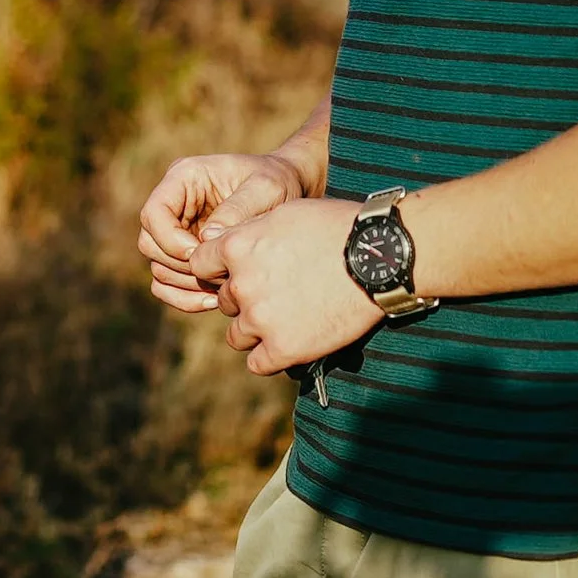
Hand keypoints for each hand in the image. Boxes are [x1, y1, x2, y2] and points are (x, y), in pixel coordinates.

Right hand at [139, 151, 304, 314]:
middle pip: (150, 243)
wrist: (288, 190)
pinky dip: (184, 296)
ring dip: (183, 285)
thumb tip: (205, 239)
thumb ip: (237, 210)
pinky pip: (168, 282)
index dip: (170, 240)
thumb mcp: (265, 189)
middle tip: (216, 275)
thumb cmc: (277, 182)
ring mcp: (177, 228)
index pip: (153, 213)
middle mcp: (174, 203)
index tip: (203, 253)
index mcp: (183, 177)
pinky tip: (213, 300)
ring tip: (220, 293)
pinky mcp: (185, 252)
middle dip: (179, 266)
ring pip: (158, 266)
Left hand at [201, 196, 381, 374]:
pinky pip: (258, 363)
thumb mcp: (284, 213)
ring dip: (256, 330)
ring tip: (287, 320)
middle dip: (245, 299)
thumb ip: (249, 231)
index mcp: (236, 247)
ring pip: (237, 336)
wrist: (377, 258)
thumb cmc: (336, 227)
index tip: (241, 272)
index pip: (201, 266)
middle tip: (278, 294)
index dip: (220, 270)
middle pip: (225, 302)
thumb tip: (227, 241)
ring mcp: (260, 319)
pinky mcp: (284, 348)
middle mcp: (241, 284)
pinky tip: (290, 343)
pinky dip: (271, 356)